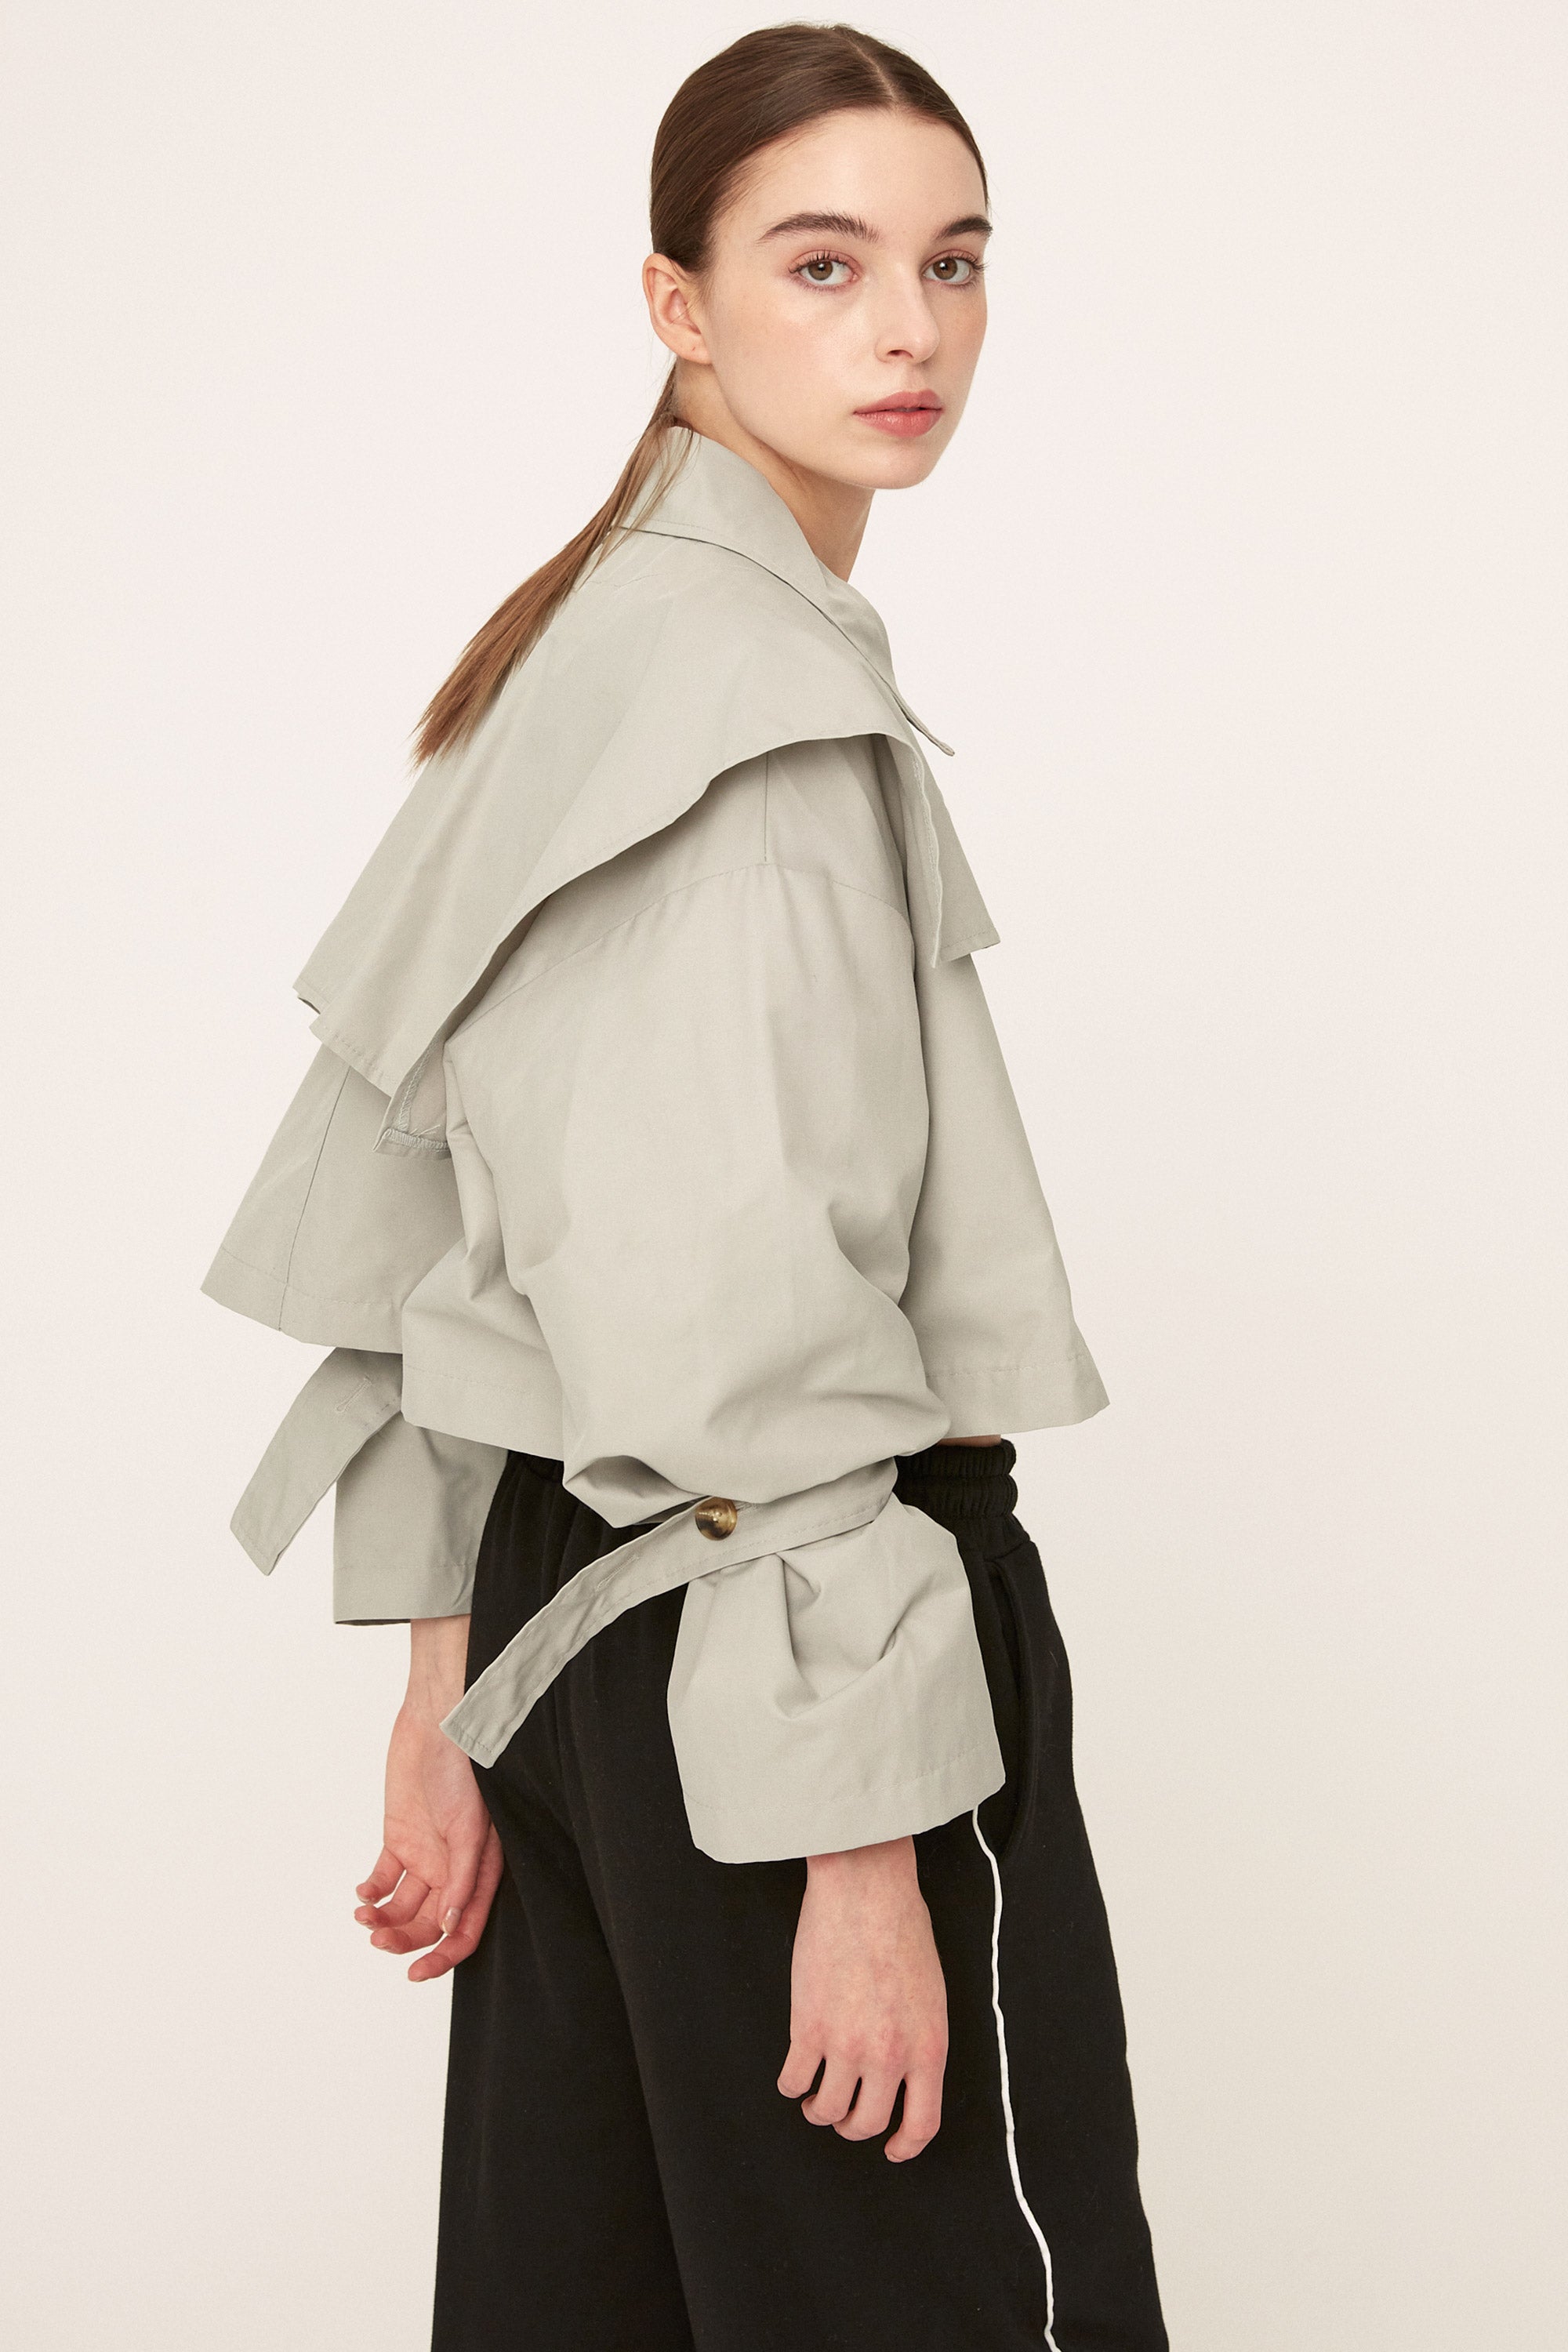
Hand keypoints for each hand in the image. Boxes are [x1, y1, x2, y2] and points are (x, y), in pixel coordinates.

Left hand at [352, 1615, 502, 1982]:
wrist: (437, 1720)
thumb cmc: (465, 1767)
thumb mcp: (470, 1826)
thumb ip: (462, 1877)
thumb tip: (448, 1926)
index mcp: (479, 1870)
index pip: (463, 1929)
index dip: (442, 1957)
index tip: (413, 1974)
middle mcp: (453, 1868)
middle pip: (427, 1924)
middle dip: (402, 1940)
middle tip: (375, 1940)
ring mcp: (425, 1854)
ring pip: (402, 1906)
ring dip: (381, 1919)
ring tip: (363, 1915)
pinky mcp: (400, 1837)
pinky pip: (384, 1878)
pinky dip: (371, 1892)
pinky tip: (362, 1892)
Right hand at [777, 1835, 947, 2161]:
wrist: (867, 1890)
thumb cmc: (903, 1928)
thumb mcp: (932, 1993)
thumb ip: (920, 2039)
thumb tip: (903, 2074)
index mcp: (928, 2047)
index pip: (921, 2123)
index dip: (905, 2145)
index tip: (893, 2148)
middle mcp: (889, 2055)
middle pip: (867, 2123)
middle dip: (853, 2126)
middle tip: (844, 2115)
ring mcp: (846, 2045)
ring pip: (826, 2109)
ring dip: (819, 2110)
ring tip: (816, 2098)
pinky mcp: (808, 2028)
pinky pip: (794, 2080)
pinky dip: (791, 2085)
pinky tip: (794, 2075)